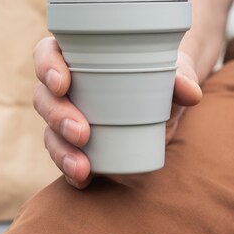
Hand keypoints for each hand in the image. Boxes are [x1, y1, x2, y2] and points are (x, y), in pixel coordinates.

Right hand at [33, 37, 201, 188]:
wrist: (166, 99)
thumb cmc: (161, 73)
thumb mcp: (173, 71)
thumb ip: (182, 77)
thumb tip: (190, 91)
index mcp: (76, 55)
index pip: (47, 54)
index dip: (46, 67)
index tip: (62, 83)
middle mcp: (65, 86)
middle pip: (44, 97)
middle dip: (57, 116)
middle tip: (82, 131)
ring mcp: (67, 115)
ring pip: (49, 130)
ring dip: (61, 149)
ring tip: (82, 166)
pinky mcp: (76, 142)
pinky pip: (64, 156)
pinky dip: (70, 170)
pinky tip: (82, 180)